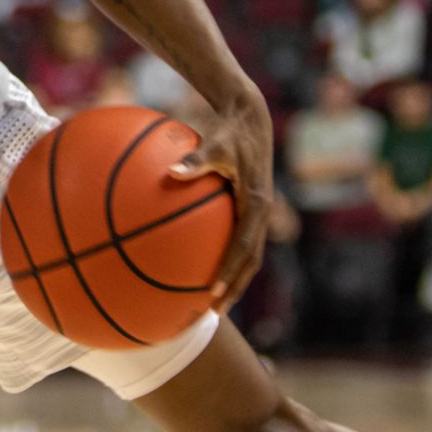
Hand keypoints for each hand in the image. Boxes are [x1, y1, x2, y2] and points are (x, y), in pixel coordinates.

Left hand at [170, 91, 273, 306]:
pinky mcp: (250, 209)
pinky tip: (198, 264)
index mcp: (256, 204)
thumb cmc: (229, 131)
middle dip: (235, 288)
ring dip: (233, 279)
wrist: (250, 119)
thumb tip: (170, 172)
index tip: (213, 293)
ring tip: (210, 302)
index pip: (243, 247)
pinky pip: (238, 240)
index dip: (230, 273)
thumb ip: (194, 160)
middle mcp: (260, 213)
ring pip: (248, 255)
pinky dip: (226, 258)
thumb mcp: (214, 144)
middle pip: (250, 262)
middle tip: (213, 312)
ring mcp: (257, 214)